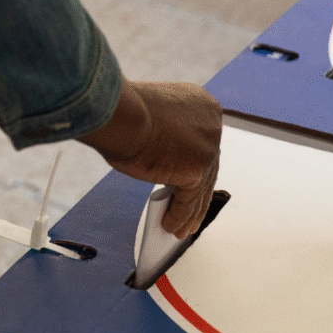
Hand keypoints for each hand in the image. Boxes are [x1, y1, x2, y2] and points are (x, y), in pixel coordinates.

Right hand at [80, 77, 221, 237]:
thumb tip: (164, 157)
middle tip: (191, 211)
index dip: (199, 164)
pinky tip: (170, 225)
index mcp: (202, 104)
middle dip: (198, 193)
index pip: (204, 142)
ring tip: (179, 229)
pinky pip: (188, 201)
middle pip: (208, 167)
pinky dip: (179, 216)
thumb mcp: (153, 115)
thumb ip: (167, 133)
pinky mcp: (197, 170)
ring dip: (189, 213)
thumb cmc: (124, 111)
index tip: (194, 180)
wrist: (121, 114)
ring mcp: (208, 148)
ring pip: (200, 189)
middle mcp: (211, 125)